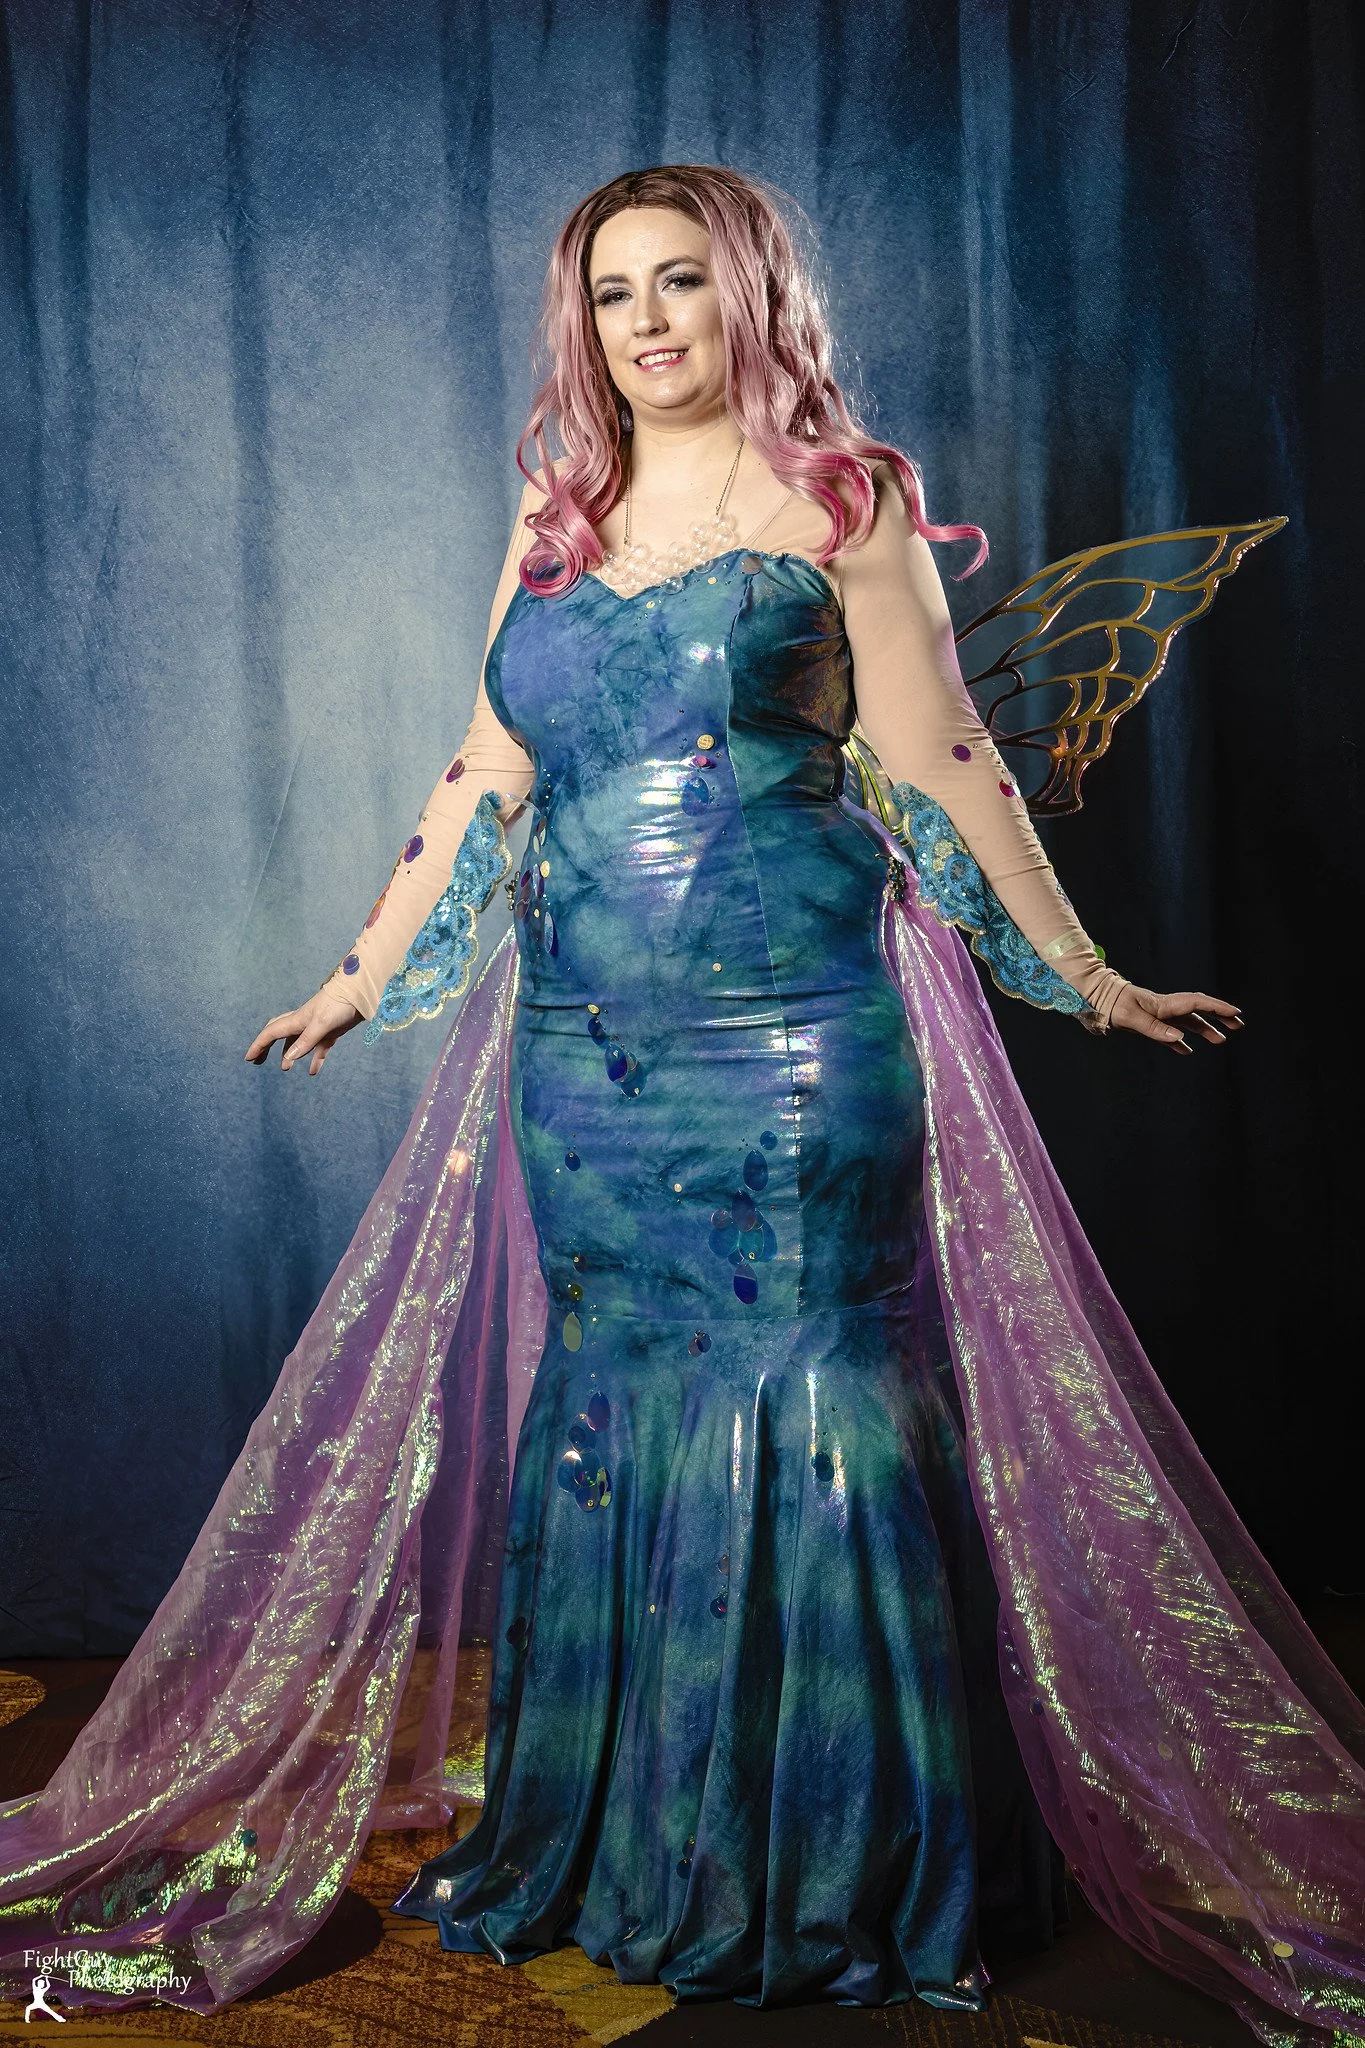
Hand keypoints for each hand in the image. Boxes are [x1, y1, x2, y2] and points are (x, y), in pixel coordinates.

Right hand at [245, 991, 361, 1075]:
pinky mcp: (331, 1032)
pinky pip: (319, 1048)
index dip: (259, 1045)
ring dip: (289, 1054)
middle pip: (279, 1035)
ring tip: (286, 1068)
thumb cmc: (340, 1004)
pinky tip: (312, 1071)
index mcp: (297, 1020)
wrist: (361, 993)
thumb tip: (289, 1057)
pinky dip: (314, 1059)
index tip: (249, 1059)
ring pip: (298, 1043)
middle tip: (258, 1061)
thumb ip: (306, 1040)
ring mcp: (317, 1027)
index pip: (271, 1033)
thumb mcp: (322, 1024)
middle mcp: (304, 1023)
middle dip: (267, 1047)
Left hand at [1108, 984, 1243, 1054]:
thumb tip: (1179, 1038)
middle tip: (1238, 1024)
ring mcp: (1158, 1014)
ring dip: (1205, 1029)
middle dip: (1219, 1016)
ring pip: (1187, 1021)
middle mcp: (1165, 1008)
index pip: (1196, 1004)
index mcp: (1164, 1004)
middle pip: (1198, 1011)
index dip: (1217, 1007)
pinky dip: (1180, 1041)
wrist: (1096, 999)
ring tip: (1220, 1040)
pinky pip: (1170, 1032)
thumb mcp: (1131, 1017)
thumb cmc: (1113, 1005)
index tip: (1235, 1013)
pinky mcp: (1149, 1023)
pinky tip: (1187, 1051)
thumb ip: (1155, 1028)